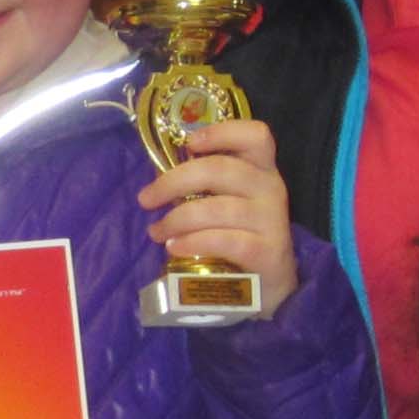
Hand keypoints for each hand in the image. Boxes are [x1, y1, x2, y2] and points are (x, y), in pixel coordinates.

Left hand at [132, 118, 298, 308]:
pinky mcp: (267, 252)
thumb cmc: (240, 233)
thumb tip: (159, 176)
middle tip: (146, 199)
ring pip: (217, 208)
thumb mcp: (229, 201)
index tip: (189, 144)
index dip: (222, 132)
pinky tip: (175, 247)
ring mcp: (272, 220)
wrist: (270, 285)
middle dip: (174, 181)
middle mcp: (271, 188)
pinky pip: (224, 240)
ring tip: (157, 232)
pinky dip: (193, 242)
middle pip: (221, 169)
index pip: (256, 136)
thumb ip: (205, 183)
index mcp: (262, 169)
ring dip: (177, 219)